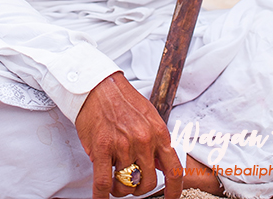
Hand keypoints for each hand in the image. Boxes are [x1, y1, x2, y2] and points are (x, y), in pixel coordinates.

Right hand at [75, 72, 182, 198]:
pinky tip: (100, 197)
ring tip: (113, 177)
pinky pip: (103, 183)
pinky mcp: (102, 148)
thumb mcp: (149, 116)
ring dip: (119, 187)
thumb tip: (162, 163)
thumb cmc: (122, 99)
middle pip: (148, 183)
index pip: (174, 170)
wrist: (98, 85)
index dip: (174, 190)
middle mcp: (144, 140)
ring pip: (125, 185)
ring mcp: (123, 145)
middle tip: (130, 181)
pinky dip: (100, 196)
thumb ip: (157, 140)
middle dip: (139, 188)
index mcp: (159, 132)